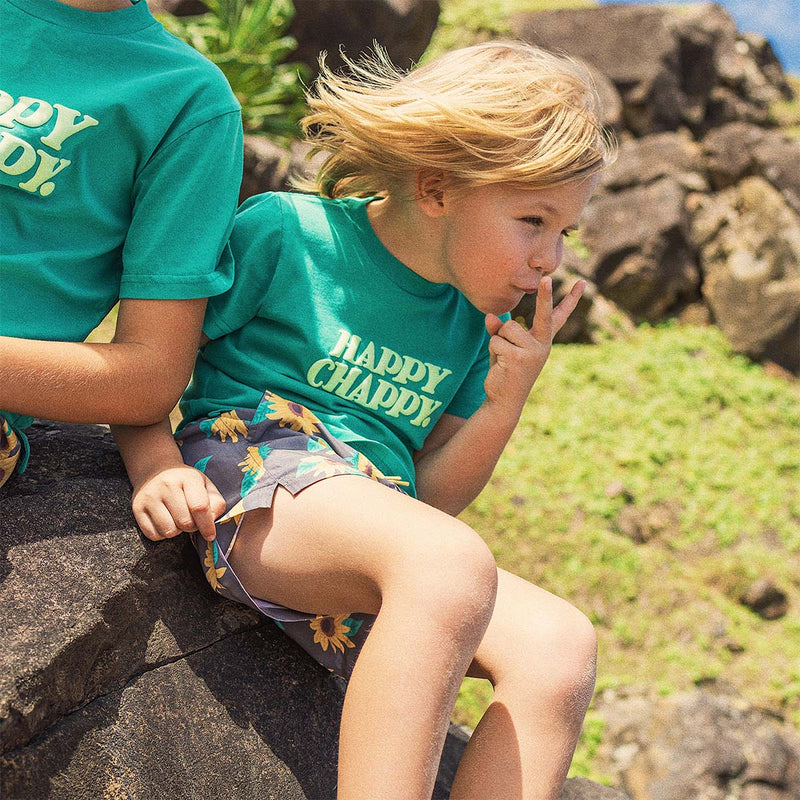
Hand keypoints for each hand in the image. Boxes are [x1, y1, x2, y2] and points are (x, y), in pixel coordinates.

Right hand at [131, 465, 225, 541]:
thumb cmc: (186, 482)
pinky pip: (153, 534)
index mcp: (188, 478)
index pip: (200, 507)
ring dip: (177, 531)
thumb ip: (216, 503)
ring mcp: (150, 496)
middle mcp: (167, 485)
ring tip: (177, 519)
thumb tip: (211, 522)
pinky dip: (162, 534)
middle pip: (185, 522)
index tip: (210, 535)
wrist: (155, 470)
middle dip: (192, 527)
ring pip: (169, 531)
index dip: (207, 525)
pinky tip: (165, 521)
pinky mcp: (137, 508)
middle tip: (191, 520)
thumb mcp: (205, 485)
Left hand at [483, 277, 585, 410]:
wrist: (504, 401)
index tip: (583, 282)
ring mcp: (533, 352)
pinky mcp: (520, 358)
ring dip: (499, 340)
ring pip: (507, 327)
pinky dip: (493, 350)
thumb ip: (499, 331)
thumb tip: (489, 316)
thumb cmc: (505, 371)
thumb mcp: (504, 347)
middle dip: (545, 295)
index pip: (559, 316)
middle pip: (543, 314)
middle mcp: (543, 344)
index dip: (571, 299)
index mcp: (543, 340)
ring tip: (504, 357)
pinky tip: (501, 364)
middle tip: (546, 278)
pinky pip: (497, 340)